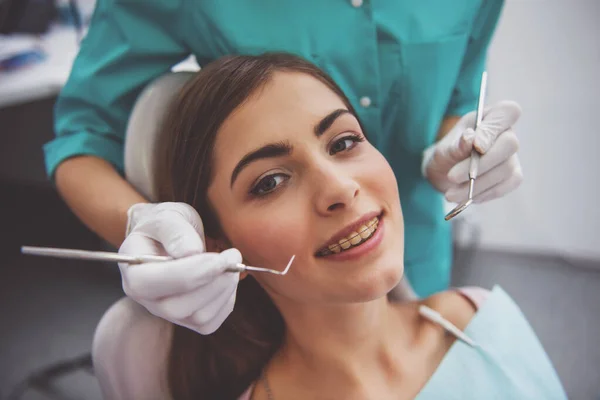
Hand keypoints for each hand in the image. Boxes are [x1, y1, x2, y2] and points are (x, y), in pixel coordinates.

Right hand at [119, 202, 241, 333]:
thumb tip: (191, 252)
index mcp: (133, 271)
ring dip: (224, 290)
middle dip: (213, 283)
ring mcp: (166, 313)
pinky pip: (211, 322)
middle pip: (177, 308)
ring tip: (230, 263)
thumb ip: (175, 231)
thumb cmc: (165, 225)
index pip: (152, 284)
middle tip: (232, 255)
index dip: (190, 273)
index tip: (221, 257)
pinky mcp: (188, 320)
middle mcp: (146, 299)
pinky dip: (226, 301)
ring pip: (199, 318)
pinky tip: (226, 279)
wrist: (167, 237)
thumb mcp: (167, 216)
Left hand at [422, 101, 522, 202]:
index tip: (475, 147)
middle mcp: (507, 134)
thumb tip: (469, 138)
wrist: (444, 174)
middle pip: (509, 145)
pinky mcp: (512, 177)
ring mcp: (512, 156)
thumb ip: (457, 144)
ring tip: (450, 194)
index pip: (508, 112)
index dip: (494, 129)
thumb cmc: (446, 154)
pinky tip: (467, 197)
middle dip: (480, 164)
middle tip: (452, 177)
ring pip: (505, 169)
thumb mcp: (445, 147)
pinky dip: (483, 193)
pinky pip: (505, 186)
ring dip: (476, 185)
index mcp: (492, 116)